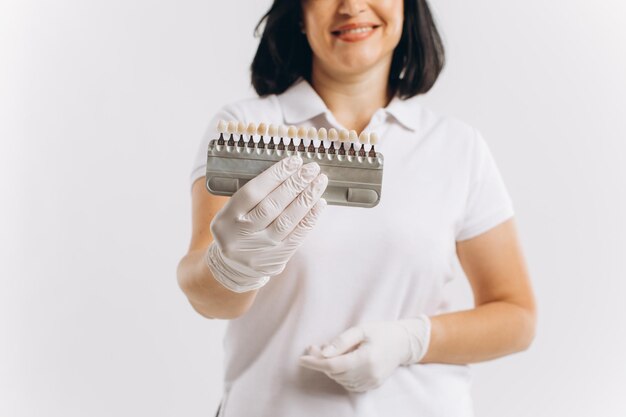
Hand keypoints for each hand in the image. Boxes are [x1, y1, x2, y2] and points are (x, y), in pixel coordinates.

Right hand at [205, 155, 327, 292]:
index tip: (294, 162)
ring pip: (287, 220)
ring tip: (319, 182)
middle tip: (312, 169)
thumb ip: (253, 196)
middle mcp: (241, 235)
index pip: (253, 192)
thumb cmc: (236, 230)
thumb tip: (288, 172)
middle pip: (272, 205)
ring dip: (306, 198)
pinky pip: (297, 236)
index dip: (276, 175)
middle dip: (295, 184)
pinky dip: (310, 218)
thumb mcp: (232, 212)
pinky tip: (319, 203)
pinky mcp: (276, 260)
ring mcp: (259, 250)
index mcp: (227, 218)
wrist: (231, 268)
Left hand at [298, 315, 430, 392]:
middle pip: (335, 372)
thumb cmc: (380, 332)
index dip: (315, 363)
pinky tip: (340, 360)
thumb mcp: (360, 330)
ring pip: (340, 379)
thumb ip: (341, 341)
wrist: (403, 343)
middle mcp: (368, 374)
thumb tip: (323, 353)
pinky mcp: (371, 386)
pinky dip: (340, 374)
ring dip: (329, 367)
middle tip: (314, 347)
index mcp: (366, 358)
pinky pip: (348, 383)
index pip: (333, 365)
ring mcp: (370, 382)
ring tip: (329, 350)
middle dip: (320, 361)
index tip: (302, 358)